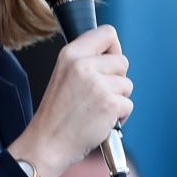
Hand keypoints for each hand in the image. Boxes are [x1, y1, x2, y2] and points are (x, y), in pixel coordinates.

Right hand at [7, 25, 132, 176]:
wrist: (48, 143)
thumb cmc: (57, 115)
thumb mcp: (63, 75)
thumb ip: (85, 61)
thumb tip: (114, 55)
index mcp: (70, 54)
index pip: (107, 33)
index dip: (113, 49)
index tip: (108, 65)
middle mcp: (84, 65)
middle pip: (122, 61)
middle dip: (116, 79)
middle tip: (97, 95)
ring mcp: (98, 84)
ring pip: (127, 84)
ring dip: (117, 99)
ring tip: (96, 110)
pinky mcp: (109, 103)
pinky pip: (128, 104)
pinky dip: (119, 116)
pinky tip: (101, 121)